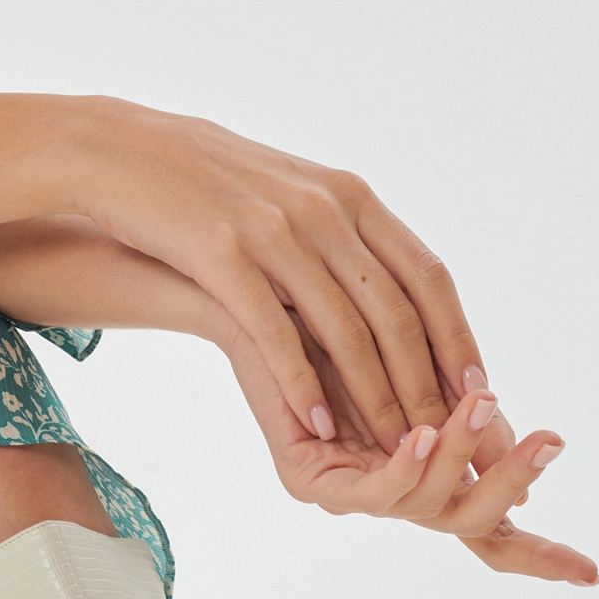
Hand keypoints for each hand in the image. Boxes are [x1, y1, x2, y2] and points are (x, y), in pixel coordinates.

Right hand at [59, 97, 481, 450]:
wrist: (118, 149)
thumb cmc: (207, 179)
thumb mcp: (290, 189)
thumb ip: (343, 232)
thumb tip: (397, 287)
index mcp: (346, 193)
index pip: (427, 275)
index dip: (458, 337)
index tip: (480, 391)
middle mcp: (320, 208)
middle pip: (395, 311)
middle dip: (426, 384)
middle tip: (445, 439)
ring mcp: (272, 231)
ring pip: (344, 329)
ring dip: (375, 397)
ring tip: (392, 448)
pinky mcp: (219, 253)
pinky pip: (274, 331)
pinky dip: (301, 383)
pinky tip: (315, 424)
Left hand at [220, 322, 598, 584]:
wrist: (265, 295)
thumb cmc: (346, 325)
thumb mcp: (427, 369)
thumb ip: (468, 413)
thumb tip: (524, 453)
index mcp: (427, 471)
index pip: (488, 527)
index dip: (539, 555)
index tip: (592, 574)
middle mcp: (391, 489)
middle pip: (468, 522)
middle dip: (511, 483)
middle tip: (548, 441)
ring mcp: (351, 492)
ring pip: (428, 504)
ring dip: (462, 454)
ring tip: (484, 406)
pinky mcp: (308, 483)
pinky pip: (369, 492)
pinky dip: (404, 466)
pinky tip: (424, 432)